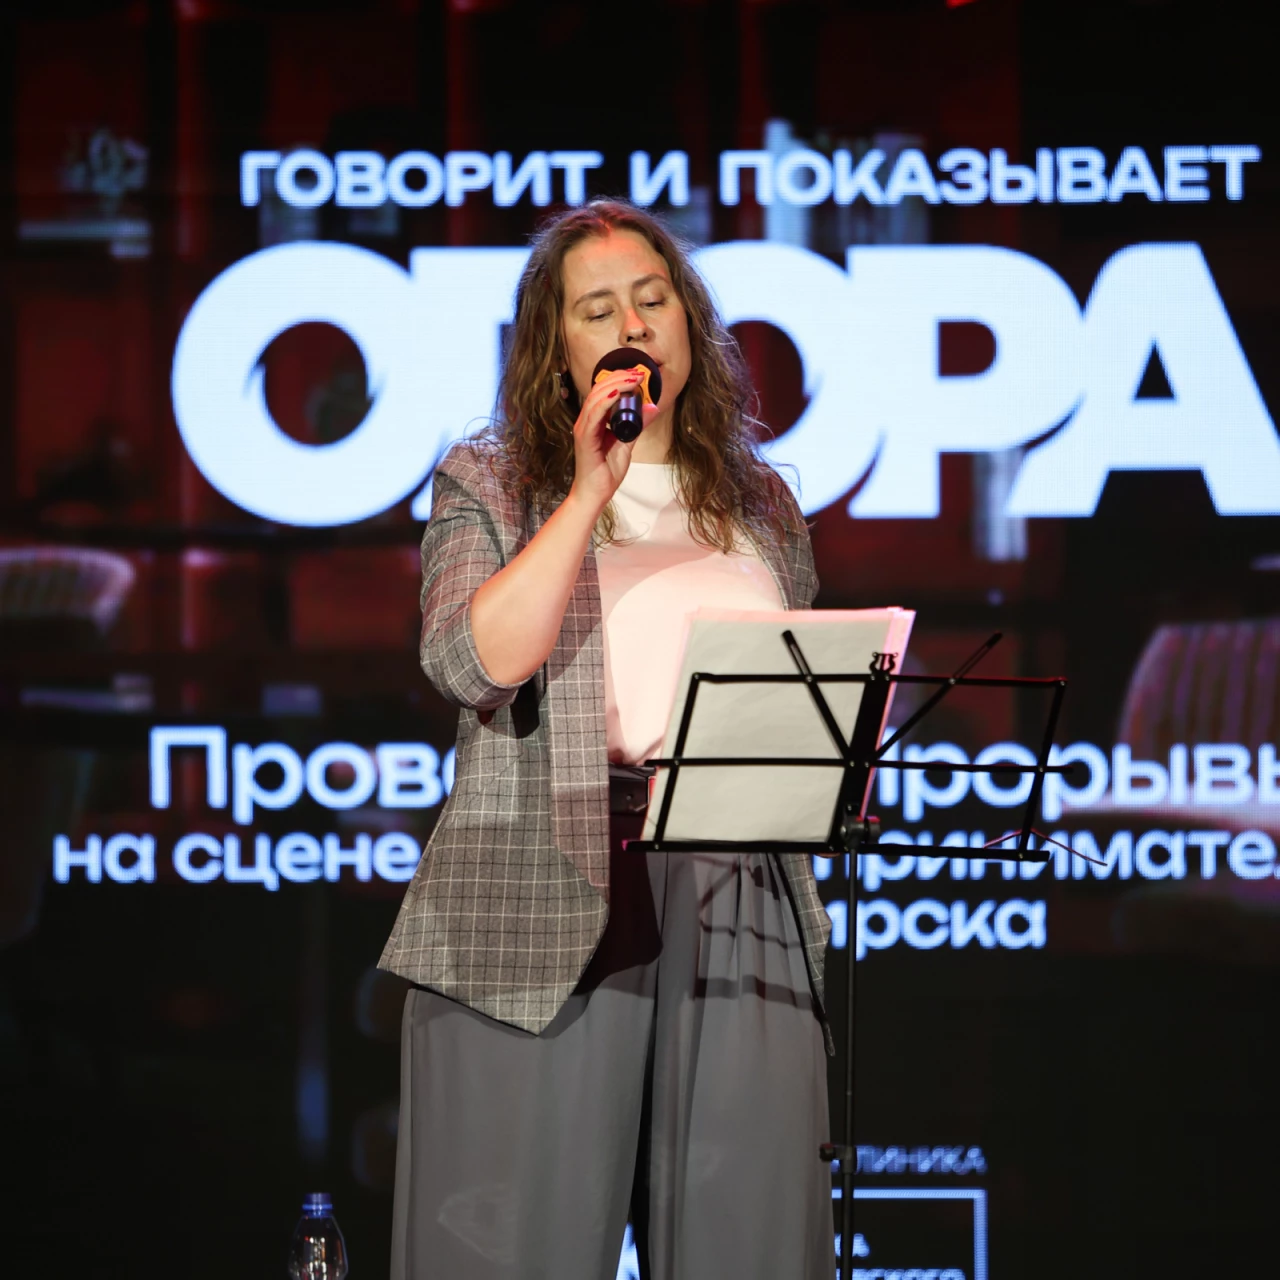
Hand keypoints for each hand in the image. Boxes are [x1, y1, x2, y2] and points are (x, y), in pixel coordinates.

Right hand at [566, 366, 648, 516]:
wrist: (595, 494)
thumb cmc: (606, 472)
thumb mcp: (627, 444)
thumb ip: (637, 426)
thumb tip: (652, 407)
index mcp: (594, 421)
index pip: (603, 392)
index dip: (619, 379)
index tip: (637, 374)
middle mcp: (586, 422)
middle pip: (599, 391)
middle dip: (619, 378)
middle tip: (638, 372)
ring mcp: (583, 429)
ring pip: (596, 399)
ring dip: (615, 386)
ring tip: (632, 379)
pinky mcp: (584, 440)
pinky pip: (593, 416)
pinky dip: (605, 402)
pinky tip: (617, 393)